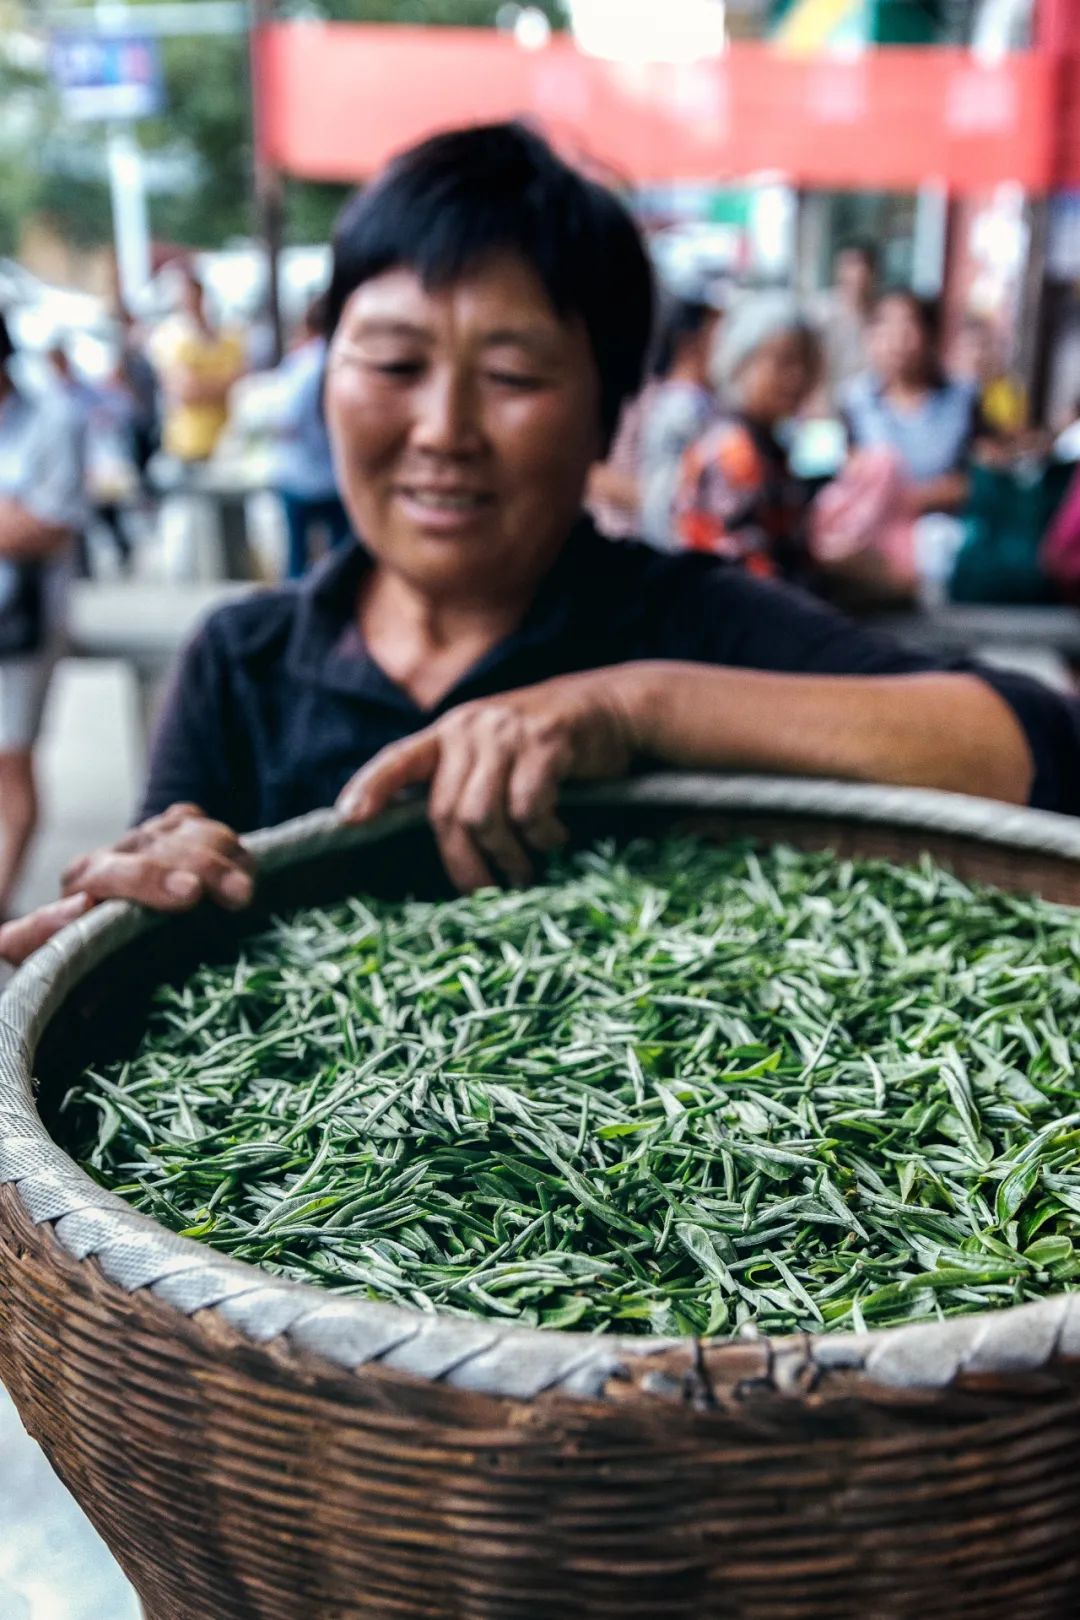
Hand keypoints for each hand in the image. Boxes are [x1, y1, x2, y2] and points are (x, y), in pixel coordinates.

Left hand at [0, 803, 255, 966]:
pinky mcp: (178, 827)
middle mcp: (118, 849)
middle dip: (204, 868)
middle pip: (164, 848)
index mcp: (84, 877)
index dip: (151, 880)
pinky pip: (207, 824)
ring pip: (192, 832)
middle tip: (238, 896)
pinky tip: (246, 870)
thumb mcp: (46, 948)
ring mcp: (152, 835)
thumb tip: (76, 908)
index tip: (189, 895)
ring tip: (247, 891)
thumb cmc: (87, 949)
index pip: (113, 871)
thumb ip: (39, 932)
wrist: (113, 922)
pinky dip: (231, 846)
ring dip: (226, 857)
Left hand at [336, 671, 641, 891]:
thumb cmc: (548, 743)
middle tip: (487, 893)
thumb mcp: (496, 749)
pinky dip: (542, 835)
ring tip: (525, 872)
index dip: (370, 788)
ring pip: (484, 816)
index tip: (347, 821)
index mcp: (449, 731)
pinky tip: (555, 837)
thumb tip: (447, 842)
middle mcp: (470, 726)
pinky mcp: (545, 742)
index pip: (398, 759)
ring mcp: (507, 732)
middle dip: (465, 863)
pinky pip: (528, 808)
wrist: (612, 706)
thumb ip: (465, 779)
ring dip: (507, 856)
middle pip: (446, 811)